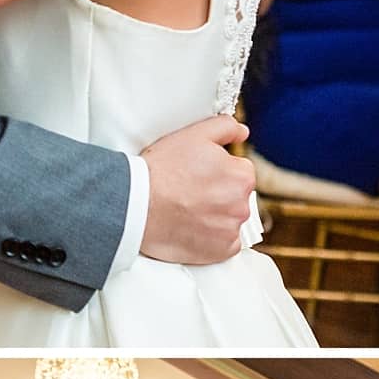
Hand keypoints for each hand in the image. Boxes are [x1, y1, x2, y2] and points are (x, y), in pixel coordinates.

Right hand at [140, 116, 255, 264]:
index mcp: (242, 176)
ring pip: (229, 220)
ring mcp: (231, 230)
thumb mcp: (193, 135)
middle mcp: (243, 205)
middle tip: (188, 192)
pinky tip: (191, 228)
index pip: (238, 172)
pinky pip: (224, 244)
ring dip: (214, 216)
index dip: (216, 171)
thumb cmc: (161, 169)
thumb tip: (243, 132)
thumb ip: (225, 127)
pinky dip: (211, 239)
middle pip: (235, 197)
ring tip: (185, 211)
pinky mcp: (220, 251)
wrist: (136, 204)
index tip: (195, 175)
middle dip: (218, 194)